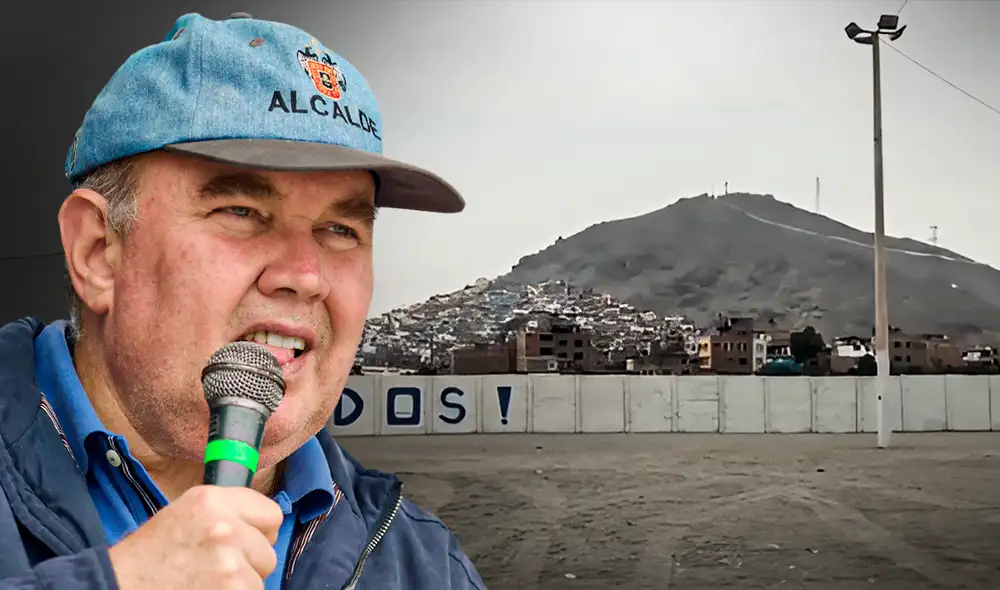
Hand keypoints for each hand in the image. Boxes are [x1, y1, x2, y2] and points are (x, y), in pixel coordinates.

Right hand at [108, 485, 283, 589]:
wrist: (117, 587)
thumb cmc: (149, 556)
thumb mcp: (185, 514)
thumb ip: (226, 513)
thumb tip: (265, 526)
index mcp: (212, 500)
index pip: (271, 515)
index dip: (259, 532)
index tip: (245, 542)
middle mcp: (224, 527)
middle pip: (268, 552)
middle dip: (249, 564)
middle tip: (216, 569)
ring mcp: (229, 564)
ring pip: (260, 580)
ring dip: (239, 585)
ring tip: (206, 582)